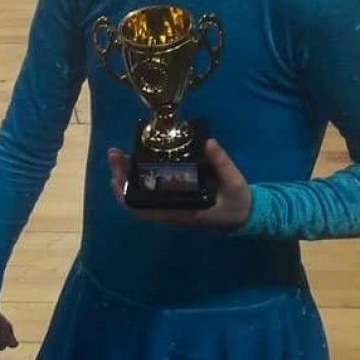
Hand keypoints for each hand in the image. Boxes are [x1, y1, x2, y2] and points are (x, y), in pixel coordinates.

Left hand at [107, 138, 250, 230]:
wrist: (245, 216)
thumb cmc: (237, 202)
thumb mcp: (234, 182)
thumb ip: (222, 163)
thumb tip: (209, 143)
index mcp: (182, 212)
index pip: (145, 210)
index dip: (126, 195)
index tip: (117, 175)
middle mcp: (171, 214)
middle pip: (135, 202)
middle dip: (120, 180)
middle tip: (115, 154)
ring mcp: (170, 210)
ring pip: (139, 199)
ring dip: (126, 179)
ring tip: (119, 155)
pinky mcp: (173, 203)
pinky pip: (148, 196)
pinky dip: (138, 180)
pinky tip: (136, 163)